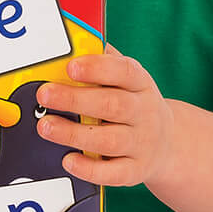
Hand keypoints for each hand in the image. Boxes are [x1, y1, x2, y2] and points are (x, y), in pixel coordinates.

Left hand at [35, 46, 177, 186]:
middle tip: (44, 94)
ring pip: (110, 140)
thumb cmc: (131, 102)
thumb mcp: (125, 78)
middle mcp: (144, 112)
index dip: (98, 68)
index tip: (71, 66)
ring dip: (74, 134)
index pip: (124, 72)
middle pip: (113, 106)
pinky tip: (68, 160)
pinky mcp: (135, 170)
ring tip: (45, 126)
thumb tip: (72, 38)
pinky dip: (90, 169)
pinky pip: (114, 173)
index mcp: (140, 83)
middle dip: (75, 100)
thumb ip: (101, 60)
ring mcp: (142, 143)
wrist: (167, 142)